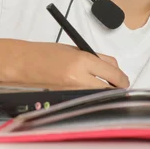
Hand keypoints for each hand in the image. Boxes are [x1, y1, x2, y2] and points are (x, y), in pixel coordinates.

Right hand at [12, 41, 129, 88]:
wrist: (25, 63)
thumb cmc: (47, 53)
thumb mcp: (75, 49)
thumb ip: (96, 58)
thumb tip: (113, 67)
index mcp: (82, 60)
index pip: (114, 73)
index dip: (122, 78)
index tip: (124, 79)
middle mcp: (80, 78)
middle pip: (111, 89)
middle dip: (117, 88)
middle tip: (118, 85)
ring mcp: (73, 91)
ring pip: (100, 96)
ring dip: (104, 92)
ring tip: (101, 85)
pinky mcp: (67, 99)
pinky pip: (87, 99)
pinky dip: (91, 95)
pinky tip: (88, 90)